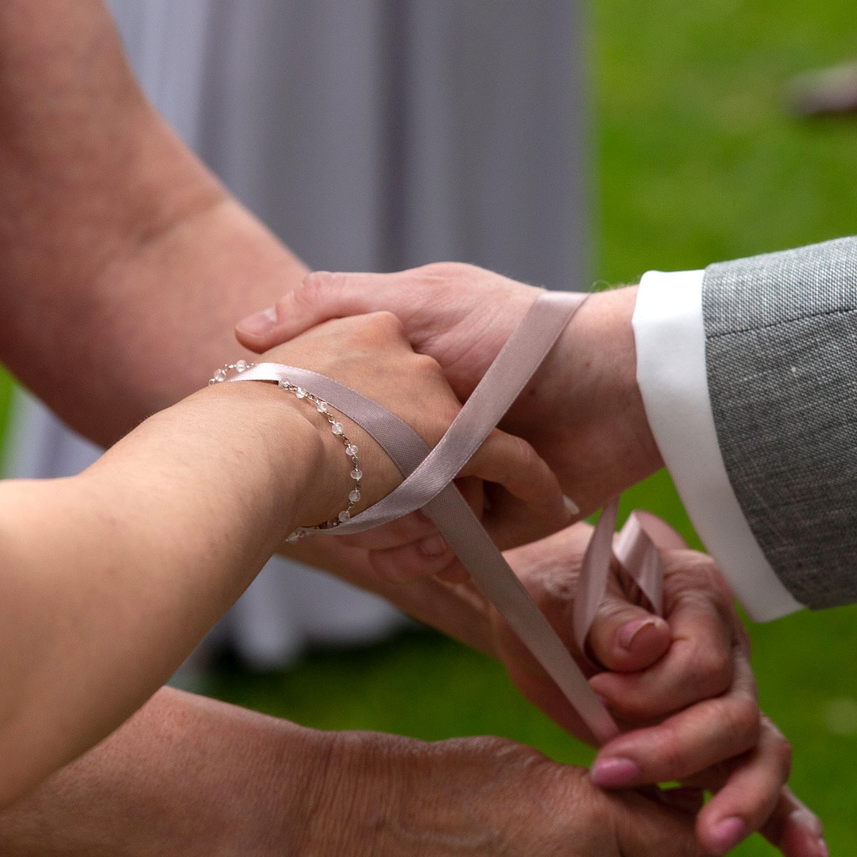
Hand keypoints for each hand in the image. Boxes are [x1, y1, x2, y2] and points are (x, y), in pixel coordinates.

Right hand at [254, 309, 574, 541]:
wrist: (612, 384)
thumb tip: (244, 333)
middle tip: (335, 509)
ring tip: (385, 533)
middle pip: (363, 488)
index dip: (310, 449)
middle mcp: (429, 439)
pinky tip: (426, 548)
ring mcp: (463, 484)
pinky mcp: (497, 526)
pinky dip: (433, 555)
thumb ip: (328, 301)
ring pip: (400, 526)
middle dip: (350, 506)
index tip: (288, 457)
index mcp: (405, 389)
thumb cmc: (513, 333)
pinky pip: (449, 554)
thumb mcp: (414, 300)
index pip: (335, 430)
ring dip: (390, 535)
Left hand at [495, 514, 825, 856]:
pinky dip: (784, 819)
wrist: (544, 610)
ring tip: (712, 840)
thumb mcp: (561, 589)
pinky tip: (805, 855)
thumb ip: (605, 615)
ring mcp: (728, 697)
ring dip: (741, 800)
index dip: (651, 690)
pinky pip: (758, 779)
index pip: (701, 661)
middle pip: (734, 714)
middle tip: (606, 770)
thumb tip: (647, 645)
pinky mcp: (715, 742)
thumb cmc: (553, 591)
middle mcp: (728, 649)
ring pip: (760, 753)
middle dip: (675, 752)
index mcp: (699, 595)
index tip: (596, 692)